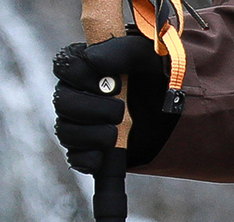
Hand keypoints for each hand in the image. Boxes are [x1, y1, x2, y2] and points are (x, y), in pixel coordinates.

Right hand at [53, 35, 173, 173]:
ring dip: (91, 135)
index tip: (115, 83)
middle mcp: (74, 93)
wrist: (172, 108)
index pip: (64, 67)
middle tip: (119, 111)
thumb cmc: (155, 73)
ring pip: (65, 132)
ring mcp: (80, 123)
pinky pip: (76, 159)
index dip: (83, 76)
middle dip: (90, 110)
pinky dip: (87, 160)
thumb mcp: (144, 55)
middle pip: (62, 103)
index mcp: (82, 65)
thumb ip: (119, 50)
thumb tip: (93, 60)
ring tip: (114, 134)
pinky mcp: (91, 148)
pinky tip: (102, 156)